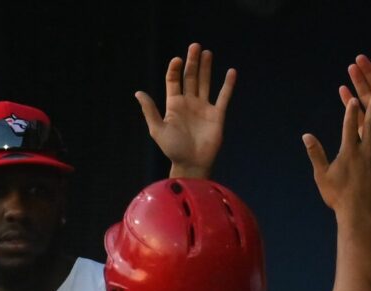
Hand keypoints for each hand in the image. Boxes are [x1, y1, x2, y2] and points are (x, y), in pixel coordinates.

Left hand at [135, 42, 235, 178]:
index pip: (174, 80)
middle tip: (195, 46)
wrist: (191, 164)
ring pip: (205, 83)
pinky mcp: (217, 115)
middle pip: (190, 77)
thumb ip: (150, 110)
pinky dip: (228, 85)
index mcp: (174, 104)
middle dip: (192, 62)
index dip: (175, 69)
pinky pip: (224, 97)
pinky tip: (231, 72)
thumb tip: (138, 93)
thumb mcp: (157, 130)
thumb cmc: (173, 149)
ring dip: (206, 68)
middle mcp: (189, 103)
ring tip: (207, 52)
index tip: (177, 60)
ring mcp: (204, 108)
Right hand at [304, 96, 370, 221]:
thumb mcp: (322, 176)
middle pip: (370, 127)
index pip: (349, 128)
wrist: (358, 217)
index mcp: (349, 154)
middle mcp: (366, 154)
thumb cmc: (337, 198)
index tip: (352, 98)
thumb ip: (316, 154)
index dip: (350, 112)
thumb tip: (306, 136)